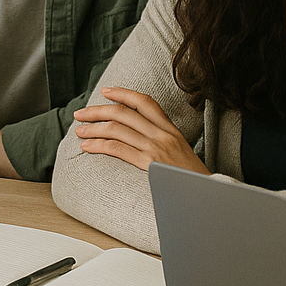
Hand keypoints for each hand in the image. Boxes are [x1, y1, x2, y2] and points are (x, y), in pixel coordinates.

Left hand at [72, 87, 209, 174]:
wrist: (206, 194)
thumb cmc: (189, 177)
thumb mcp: (179, 151)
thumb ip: (160, 139)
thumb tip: (135, 132)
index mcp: (170, 129)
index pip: (145, 102)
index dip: (123, 93)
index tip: (105, 91)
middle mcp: (163, 134)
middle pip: (124, 113)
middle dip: (98, 111)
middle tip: (80, 113)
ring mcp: (156, 147)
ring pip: (117, 129)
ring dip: (93, 128)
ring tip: (79, 131)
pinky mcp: (150, 163)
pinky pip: (118, 149)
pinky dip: (98, 145)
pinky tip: (86, 147)